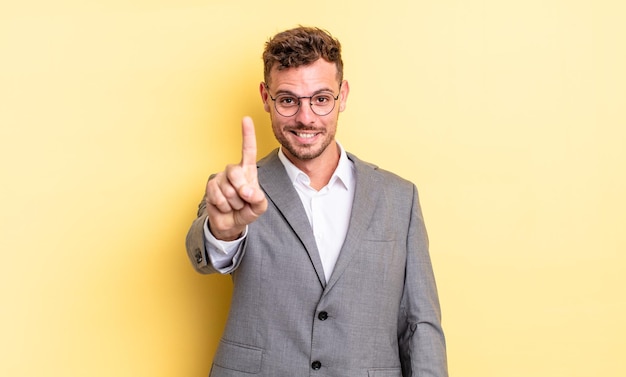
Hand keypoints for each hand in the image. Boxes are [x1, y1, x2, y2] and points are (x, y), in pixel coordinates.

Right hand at [205, 117, 267, 240]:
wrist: (231, 223)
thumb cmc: (247, 210)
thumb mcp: (259, 207)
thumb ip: (259, 200)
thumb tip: (246, 192)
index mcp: (248, 171)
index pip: (248, 150)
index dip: (247, 135)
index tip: (246, 119)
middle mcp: (233, 171)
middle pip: (235, 172)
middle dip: (241, 190)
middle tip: (244, 200)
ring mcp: (221, 177)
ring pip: (228, 189)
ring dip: (234, 203)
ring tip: (234, 205)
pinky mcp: (211, 187)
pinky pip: (218, 196)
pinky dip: (224, 206)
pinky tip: (225, 207)